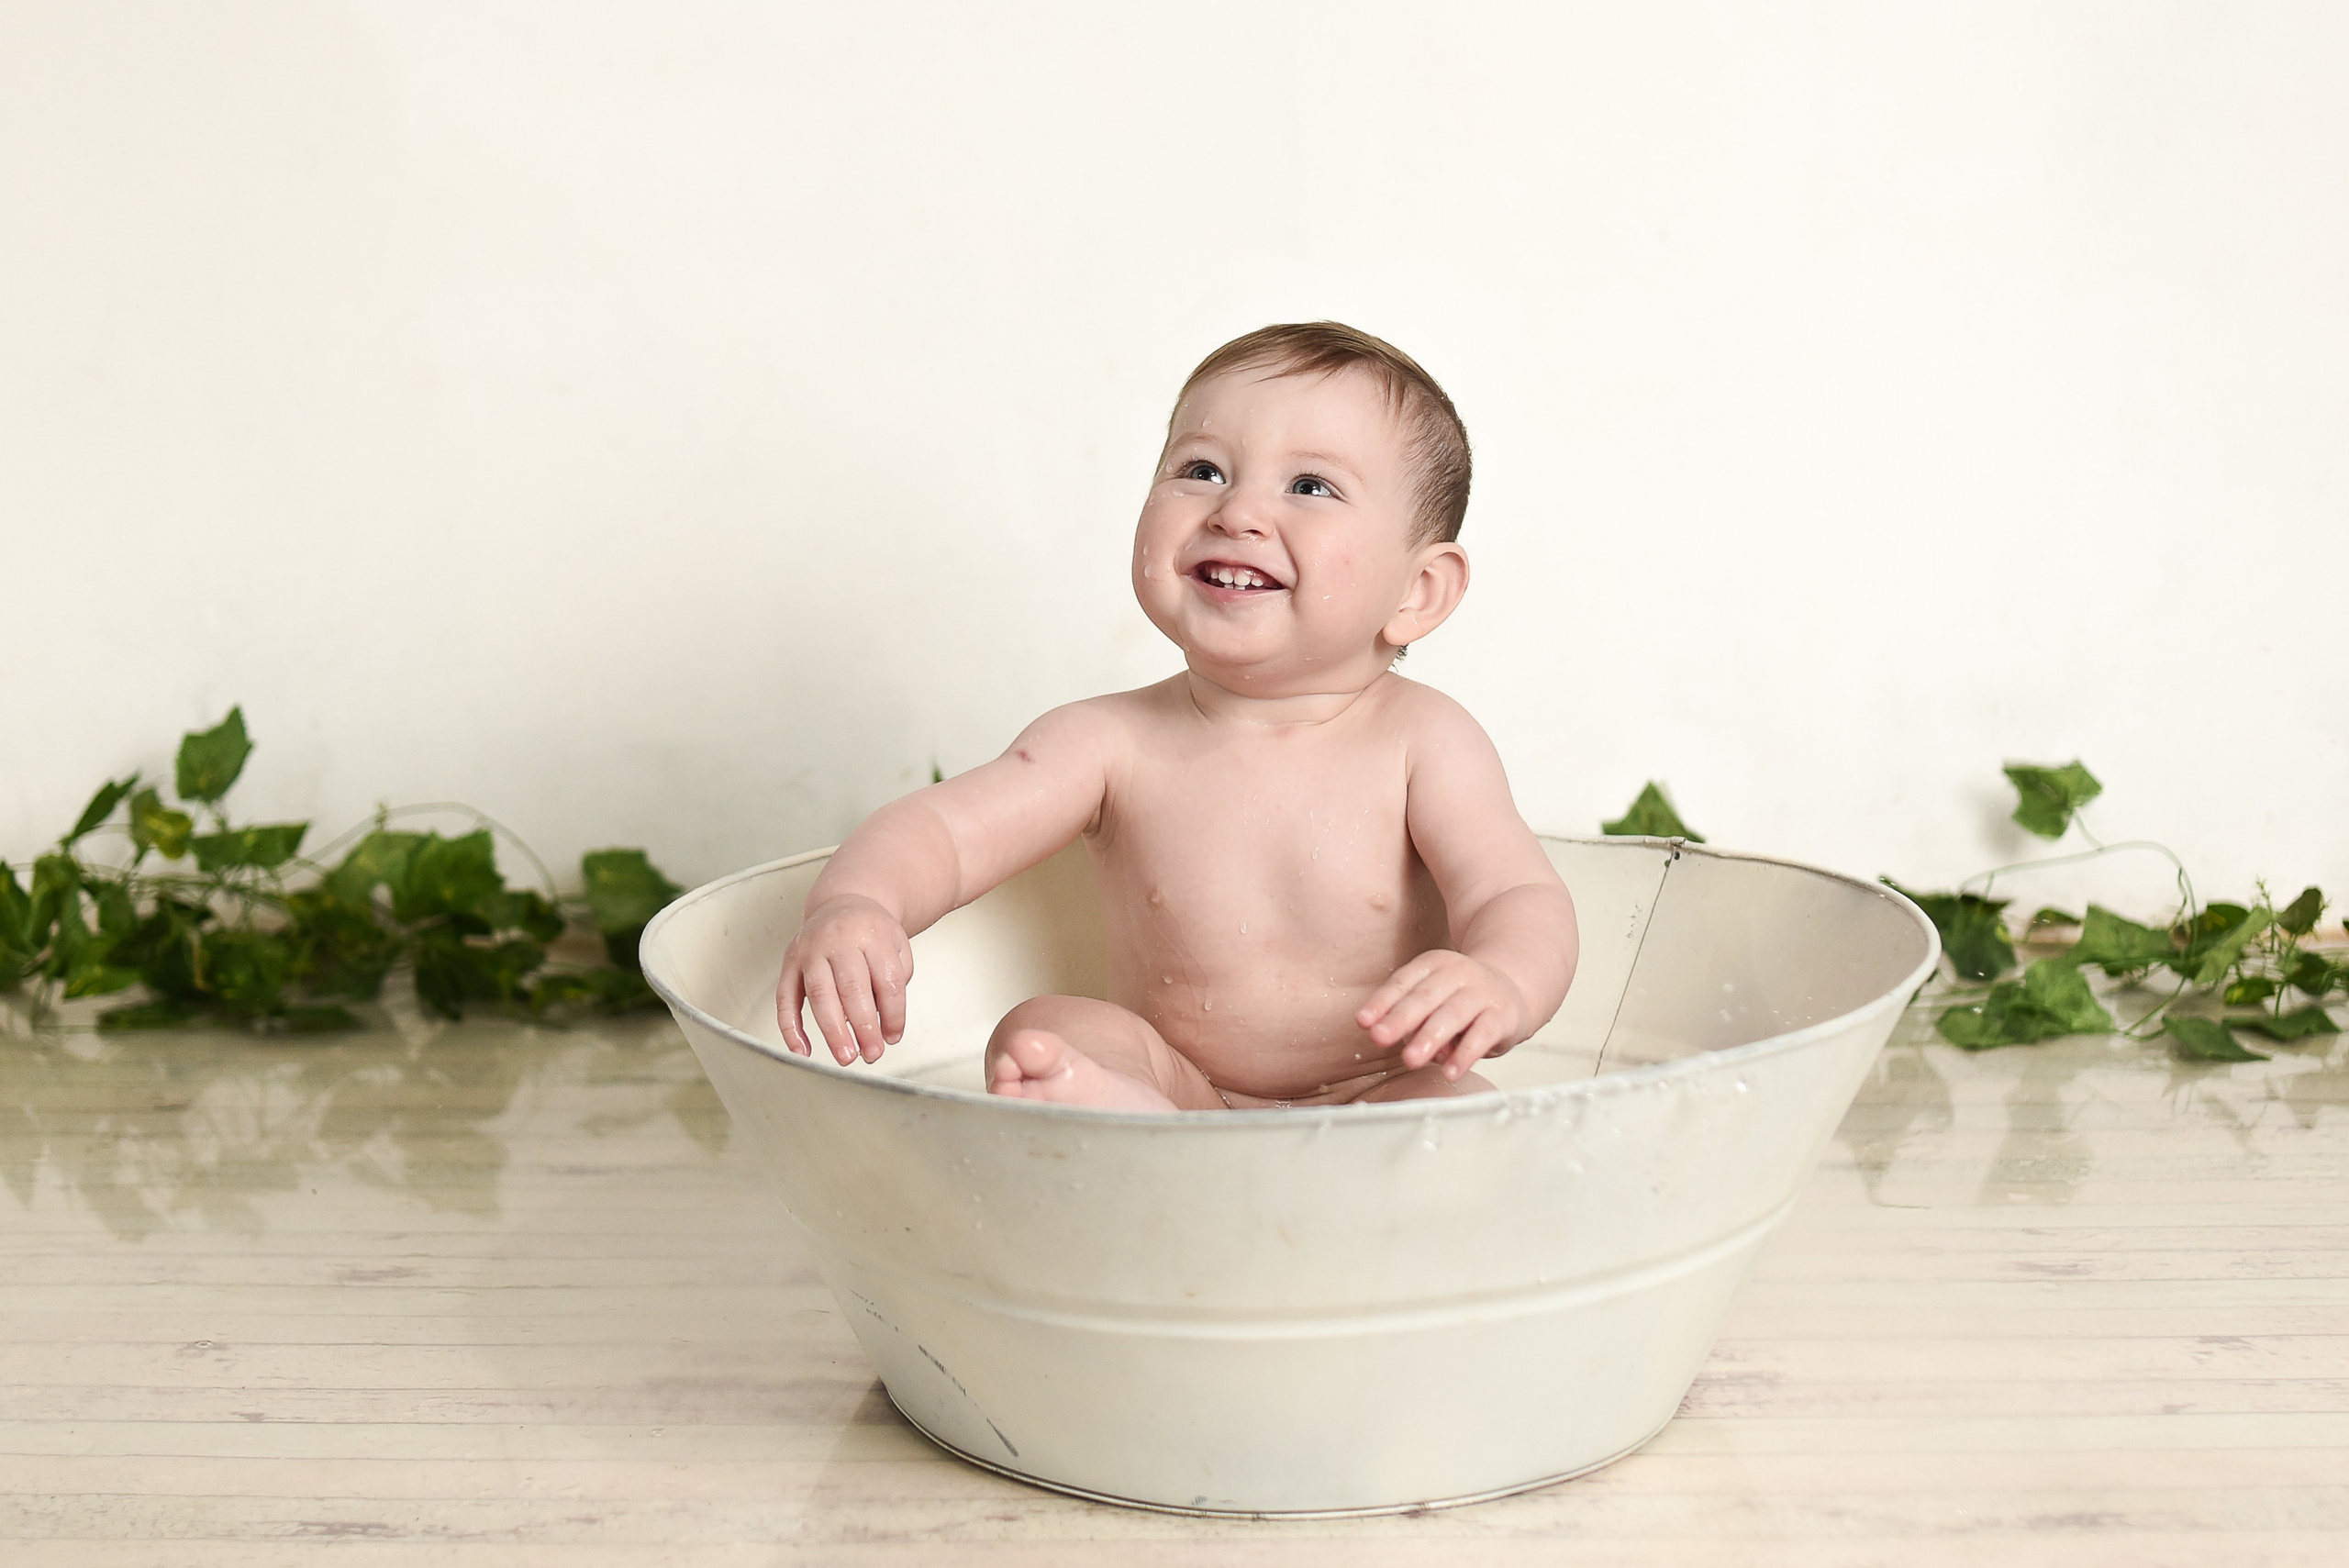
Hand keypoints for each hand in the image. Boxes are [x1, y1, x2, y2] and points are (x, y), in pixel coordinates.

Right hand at [776, 895, 912, 1064]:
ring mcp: (810, 950)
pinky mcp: (789, 962)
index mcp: (871, 935)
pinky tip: (802, 1050)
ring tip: (845, 1056)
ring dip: (832, 1031)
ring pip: (819, 995)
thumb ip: (894, 982)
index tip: (893, 1037)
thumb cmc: (871, 933)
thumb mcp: (896, 947)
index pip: (886, 980)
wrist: (843, 903)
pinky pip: (784, 998)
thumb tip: (883, 1028)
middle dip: (864, 1027)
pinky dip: (791, 1028)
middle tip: (872, 1054)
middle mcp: (838, 940)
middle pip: (852, 988)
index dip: (893, 1014)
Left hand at [1356, 949, 1530, 1080]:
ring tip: (1410, 1059)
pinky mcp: (1503, 1015)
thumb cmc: (1459, 998)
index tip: (1362, 1021)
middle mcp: (1457, 973)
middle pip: (1425, 996)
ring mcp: (1482, 993)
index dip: (1381, 1002)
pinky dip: (1466, 1054)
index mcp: (1432, 965)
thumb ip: (1410, 1017)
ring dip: (1430, 1037)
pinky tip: (1451, 1071)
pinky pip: (1482, 1035)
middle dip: (1401, 1018)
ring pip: (1453, 1014)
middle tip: (1379, 1037)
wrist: (1512, 989)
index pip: (1403, 982)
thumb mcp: (1431, 998)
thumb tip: (1397, 1041)